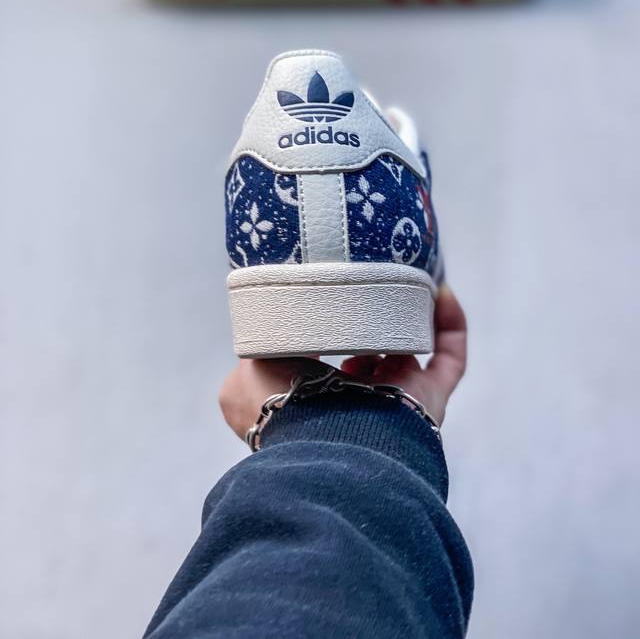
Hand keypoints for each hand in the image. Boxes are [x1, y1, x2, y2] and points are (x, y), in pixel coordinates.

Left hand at [219, 285, 466, 439]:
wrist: (321, 437)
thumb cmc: (280, 410)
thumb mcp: (243, 379)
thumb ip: (254, 353)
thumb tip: (265, 329)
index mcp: (321, 406)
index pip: (332, 373)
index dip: (334, 339)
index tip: (330, 306)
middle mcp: (362, 406)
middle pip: (377, 363)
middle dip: (375, 329)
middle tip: (371, 292)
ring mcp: (400, 403)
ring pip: (411, 358)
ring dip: (409, 322)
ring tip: (401, 284)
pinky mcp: (432, 398)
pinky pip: (451, 358)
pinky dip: (451, 325)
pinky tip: (443, 292)